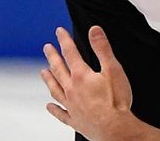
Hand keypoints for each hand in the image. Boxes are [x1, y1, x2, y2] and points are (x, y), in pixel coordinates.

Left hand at [41, 26, 133, 140]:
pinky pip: (60, 113)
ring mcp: (72, 106)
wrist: (116, 129)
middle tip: (47, 48)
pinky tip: (49, 106)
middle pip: (59, 69)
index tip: (59, 32)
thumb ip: (102, 48)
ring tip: (43, 72)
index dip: (64, 40)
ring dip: (49, 79)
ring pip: (55, 89)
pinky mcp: (75, 120)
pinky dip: (53, 109)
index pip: (70, 53)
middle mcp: (72, 90)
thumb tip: (94, 31)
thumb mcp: (113, 69)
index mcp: (81, 76)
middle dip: (53, 56)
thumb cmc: (116, 102)